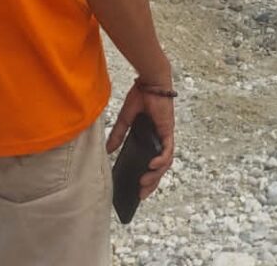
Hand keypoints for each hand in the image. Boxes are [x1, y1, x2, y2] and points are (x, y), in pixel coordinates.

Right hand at [107, 80, 175, 200]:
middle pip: (160, 167)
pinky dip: (161, 160)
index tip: (137, 190)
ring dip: (156, 175)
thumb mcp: (125, 120)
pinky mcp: (167, 131)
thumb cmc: (141, 96)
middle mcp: (160, 139)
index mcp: (151, 138)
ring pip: (165, 162)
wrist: (149, 82)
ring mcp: (165, 136)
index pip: (152, 162)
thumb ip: (118, 134)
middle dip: (152, 183)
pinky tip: (152, 166)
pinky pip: (167, 150)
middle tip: (140, 194)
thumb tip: (108, 150)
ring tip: (144, 184)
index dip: (147, 177)